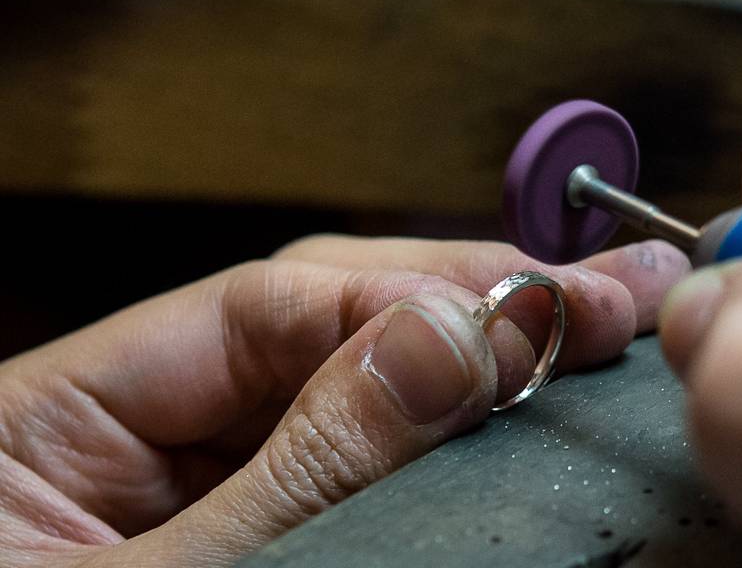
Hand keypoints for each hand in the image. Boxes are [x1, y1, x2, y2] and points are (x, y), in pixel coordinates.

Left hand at [0, 235, 686, 566]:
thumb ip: (306, 467)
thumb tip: (444, 339)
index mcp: (56, 417)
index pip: (263, 307)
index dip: (406, 300)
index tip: (533, 319)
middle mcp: (134, 425)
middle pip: (321, 324)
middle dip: (467, 305)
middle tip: (603, 300)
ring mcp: (200, 475)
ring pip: (354, 383)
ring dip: (474, 354)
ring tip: (589, 326)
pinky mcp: (252, 521)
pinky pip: (356, 456)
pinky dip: (442, 432)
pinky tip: (516, 396)